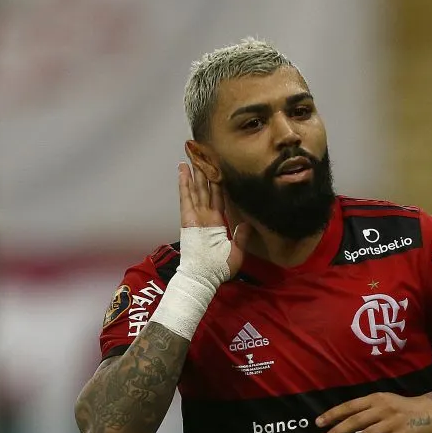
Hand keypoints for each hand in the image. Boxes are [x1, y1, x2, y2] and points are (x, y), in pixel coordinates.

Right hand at [178, 161, 249, 275]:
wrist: (205, 277)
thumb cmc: (219, 269)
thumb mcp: (236, 252)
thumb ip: (241, 237)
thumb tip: (247, 224)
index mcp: (217, 222)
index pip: (219, 197)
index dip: (219, 183)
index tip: (219, 169)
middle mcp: (206, 216)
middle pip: (206, 188)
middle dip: (204, 172)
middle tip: (204, 155)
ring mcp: (196, 215)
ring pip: (196, 189)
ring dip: (194, 172)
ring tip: (192, 155)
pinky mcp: (188, 217)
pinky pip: (186, 197)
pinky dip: (184, 183)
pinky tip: (183, 170)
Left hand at [316, 393, 431, 432]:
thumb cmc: (403, 407)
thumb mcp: (384, 401)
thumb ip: (367, 409)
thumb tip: (344, 420)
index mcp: (375, 399)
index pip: (350, 406)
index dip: (333, 414)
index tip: (318, 423)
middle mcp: (382, 408)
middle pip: (355, 420)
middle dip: (338, 432)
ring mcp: (393, 422)